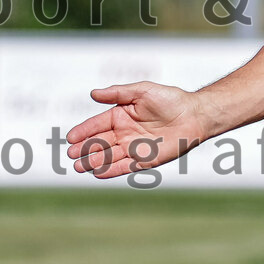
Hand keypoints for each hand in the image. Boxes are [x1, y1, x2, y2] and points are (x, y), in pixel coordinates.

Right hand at [65, 82, 207, 177]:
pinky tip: (98, 173)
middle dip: (85, 149)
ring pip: (109, 156)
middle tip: (71, 154)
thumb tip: (93, 93)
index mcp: (121, 115)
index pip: (97, 124)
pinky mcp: (145, 159)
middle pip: (100, 142)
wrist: (194, 114)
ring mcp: (134, 147)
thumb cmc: (169, 99)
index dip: (83, 131)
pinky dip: (112, 170)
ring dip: (93, 162)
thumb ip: (118, 92)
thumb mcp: (142, 90)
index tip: (70, 137)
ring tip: (78, 166)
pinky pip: (125, 166)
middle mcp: (124, 132)